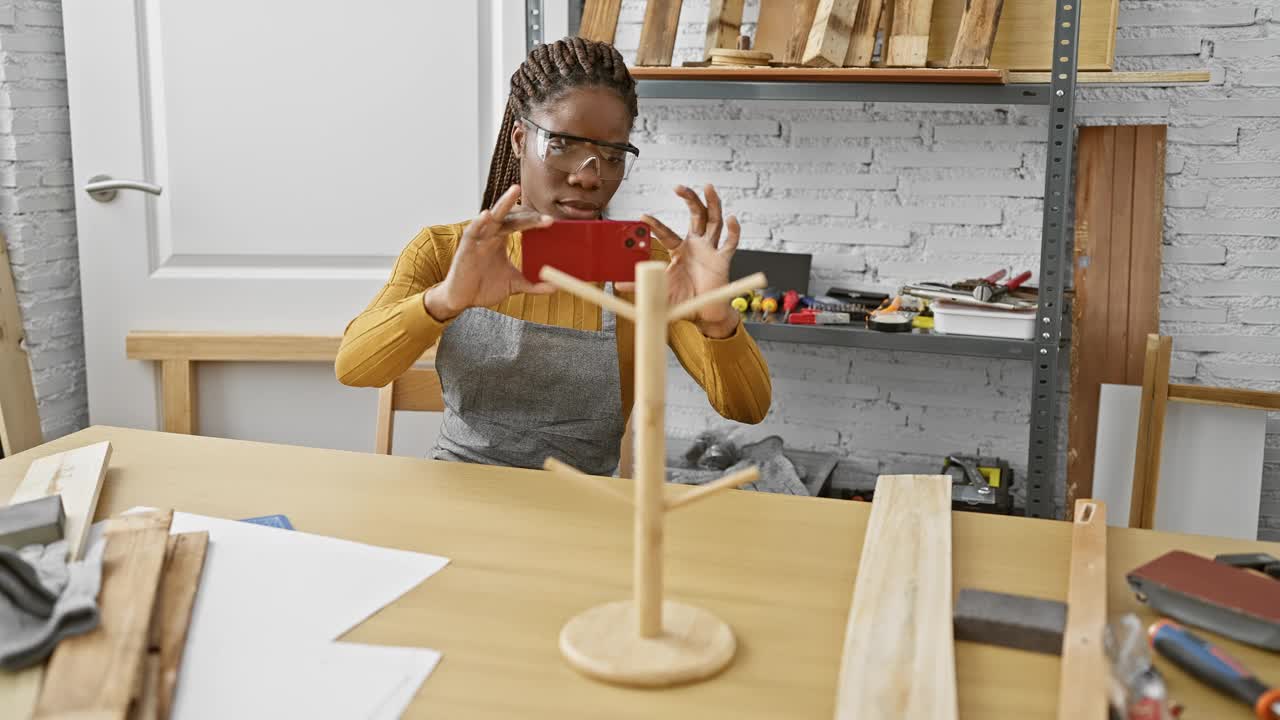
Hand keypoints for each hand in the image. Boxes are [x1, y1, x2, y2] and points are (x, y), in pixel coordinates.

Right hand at [424, 185, 554, 321]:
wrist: (463, 299)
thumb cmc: (485, 288)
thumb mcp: (514, 285)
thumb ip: (534, 285)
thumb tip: (556, 286)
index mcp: (502, 239)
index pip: (520, 224)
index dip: (535, 221)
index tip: (552, 222)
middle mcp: (491, 234)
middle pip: (510, 216)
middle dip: (528, 216)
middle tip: (547, 218)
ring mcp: (478, 238)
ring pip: (492, 216)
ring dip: (504, 203)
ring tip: (515, 190)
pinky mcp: (466, 247)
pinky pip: (473, 231)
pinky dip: (479, 222)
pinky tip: (487, 215)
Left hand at [640, 184, 741, 338]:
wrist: (703, 314)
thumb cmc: (683, 300)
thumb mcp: (658, 291)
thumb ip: (640, 286)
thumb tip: (617, 285)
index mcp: (679, 251)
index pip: (667, 233)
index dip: (655, 225)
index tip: (643, 217)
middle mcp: (696, 246)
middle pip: (696, 216)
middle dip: (690, 199)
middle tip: (680, 187)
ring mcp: (711, 251)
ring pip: (714, 221)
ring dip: (712, 203)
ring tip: (707, 187)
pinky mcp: (723, 260)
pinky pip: (731, 243)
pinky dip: (734, 231)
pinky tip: (732, 219)